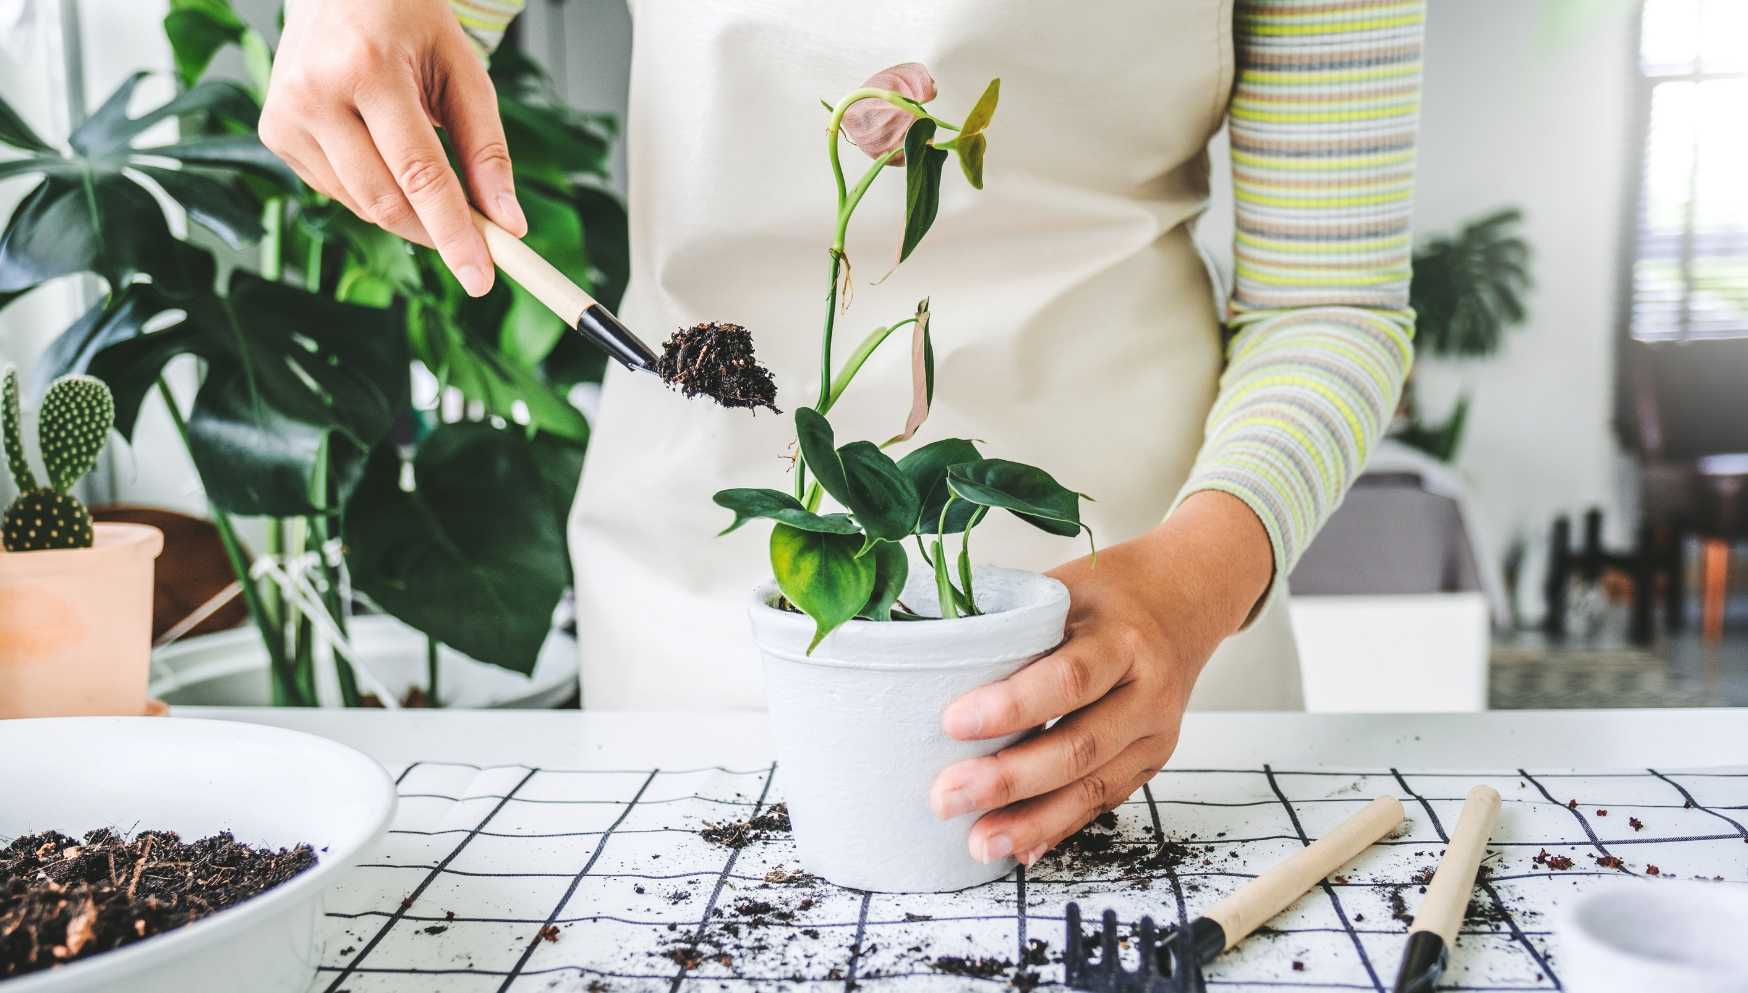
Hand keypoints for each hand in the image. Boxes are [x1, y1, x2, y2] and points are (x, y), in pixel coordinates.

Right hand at [260, 0, 526, 295]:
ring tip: (433, 180)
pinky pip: (338, 192)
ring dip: (408, 213)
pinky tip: (384, 154)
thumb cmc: (408, 22)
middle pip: (386, 200)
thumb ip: (487, 150)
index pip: (420, 174)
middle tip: (479, 248)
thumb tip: (508, 225)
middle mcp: (316, 93)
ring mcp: (285, 115)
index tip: (483, 278)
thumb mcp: (463, 71)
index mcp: (368, 67)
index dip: (454, 234)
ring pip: (362, 205)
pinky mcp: (274, 132)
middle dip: (437, 233)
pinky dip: (375, 192)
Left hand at [928, 491, 1274, 863]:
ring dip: (1031, 821)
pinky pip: (1102, 802)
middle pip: (1078, 747)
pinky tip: (1019, 848)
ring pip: (1092, 787)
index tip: (952, 722)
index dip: (1011, 706)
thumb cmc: (1108, 594)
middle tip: (946, 796)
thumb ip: (1014, 626)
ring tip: (977, 841)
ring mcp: (1155, 734)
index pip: (1068, 678)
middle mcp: (1147, 691)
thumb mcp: (1064, 589)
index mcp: (1122, 639)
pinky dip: (1058, 828)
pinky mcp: (1150, 763)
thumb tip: (929, 658)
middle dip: (1009, 780)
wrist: (1184, 601)